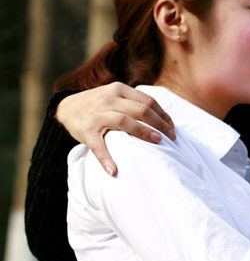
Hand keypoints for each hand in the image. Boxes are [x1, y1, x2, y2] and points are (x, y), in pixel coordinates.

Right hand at [55, 82, 175, 175]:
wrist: (66, 108)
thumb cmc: (99, 105)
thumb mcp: (116, 96)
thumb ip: (135, 102)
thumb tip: (163, 118)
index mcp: (119, 90)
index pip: (148, 101)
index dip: (164, 115)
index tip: (173, 128)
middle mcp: (108, 99)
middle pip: (142, 110)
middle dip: (160, 124)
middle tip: (172, 138)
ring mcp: (97, 114)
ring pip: (124, 122)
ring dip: (143, 132)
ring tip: (158, 142)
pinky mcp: (86, 130)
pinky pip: (98, 145)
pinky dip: (106, 158)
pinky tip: (113, 170)